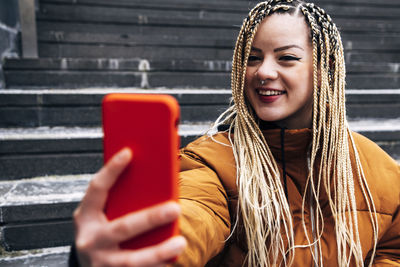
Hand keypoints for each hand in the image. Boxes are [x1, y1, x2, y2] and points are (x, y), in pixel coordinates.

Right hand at [73, 148, 186, 266]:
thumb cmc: (101, 232)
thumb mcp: (101, 215)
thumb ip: (118, 200)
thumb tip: (153, 180)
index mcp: (85, 217)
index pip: (96, 189)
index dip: (111, 170)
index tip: (128, 152)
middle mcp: (89, 240)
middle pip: (122, 227)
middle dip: (150, 218)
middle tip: (175, 208)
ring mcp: (100, 263)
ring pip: (131, 260)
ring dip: (158, 252)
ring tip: (180, 242)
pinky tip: (172, 259)